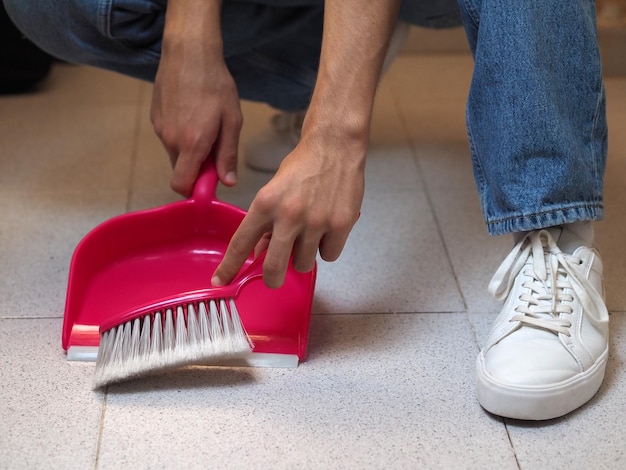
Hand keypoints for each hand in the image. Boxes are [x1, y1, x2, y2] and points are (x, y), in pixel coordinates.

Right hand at [150, 0, 241, 196]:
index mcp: (191, 144)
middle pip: (181, 170)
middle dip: (197, 167)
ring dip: (190, 149)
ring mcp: (160, 128)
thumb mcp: (231, 120)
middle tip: (215, 146)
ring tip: (206, 124)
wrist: (189, 52)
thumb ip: (227, 154)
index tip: (209, 182)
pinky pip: (169, 137)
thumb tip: (227, 183)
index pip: (181, 185)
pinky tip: (192, 113)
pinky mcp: (155, 117)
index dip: (194, 190)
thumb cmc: (216, 85)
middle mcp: (171, 140)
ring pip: (175, 153)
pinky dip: (181, 135)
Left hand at [212, 128, 364, 287]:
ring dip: (304, 255)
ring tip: (310, 233)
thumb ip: (266, 223)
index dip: (229, 267)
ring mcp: (316, 221)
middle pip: (273, 267)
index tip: (220, 281)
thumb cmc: (302, 167)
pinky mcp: (340, 224)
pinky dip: (326, 248)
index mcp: (265, 203)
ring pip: (303, 264)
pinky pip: (328, 255)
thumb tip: (259, 252)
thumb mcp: (274, 191)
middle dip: (272, 279)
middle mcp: (288, 215)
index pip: (241, 243)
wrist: (336, 146)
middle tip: (275, 277)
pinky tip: (327, 229)